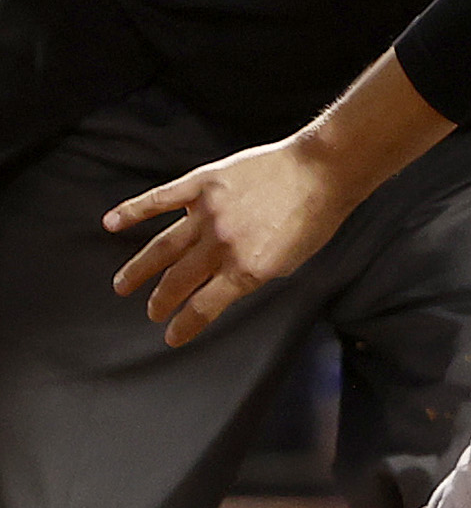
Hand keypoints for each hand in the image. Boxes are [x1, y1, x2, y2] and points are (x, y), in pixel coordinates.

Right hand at [106, 140, 368, 345]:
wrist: (323, 170)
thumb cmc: (316, 216)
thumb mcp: (291, 261)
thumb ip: (255, 274)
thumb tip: (227, 284)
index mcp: (246, 269)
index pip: (204, 307)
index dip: (184, 326)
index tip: (171, 336)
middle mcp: (222, 245)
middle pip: (179, 281)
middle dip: (161, 302)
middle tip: (151, 311)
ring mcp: (208, 213)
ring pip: (162, 248)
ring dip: (140, 270)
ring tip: (123, 286)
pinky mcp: (202, 184)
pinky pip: (159, 200)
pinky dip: (133, 211)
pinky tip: (110, 223)